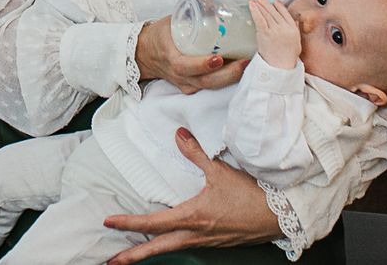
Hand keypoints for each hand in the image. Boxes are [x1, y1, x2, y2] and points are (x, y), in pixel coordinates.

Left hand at [104, 128, 274, 261]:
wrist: (278, 217)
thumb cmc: (250, 195)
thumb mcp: (220, 171)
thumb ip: (195, 153)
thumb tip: (178, 134)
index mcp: (192, 218)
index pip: (152, 223)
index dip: (128, 223)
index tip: (108, 221)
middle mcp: (195, 235)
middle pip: (156, 248)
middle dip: (131, 256)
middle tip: (110, 260)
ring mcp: (205, 242)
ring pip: (170, 248)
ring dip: (150, 251)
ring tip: (131, 253)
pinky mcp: (215, 242)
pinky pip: (185, 245)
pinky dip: (169, 245)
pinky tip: (168, 239)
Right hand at [136, 14, 248, 94]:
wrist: (147, 54)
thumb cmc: (161, 35)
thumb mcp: (173, 18)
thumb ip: (192, 3)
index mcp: (172, 58)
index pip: (186, 66)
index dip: (203, 65)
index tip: (218, 58)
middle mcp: (180, 75)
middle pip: (206, 81)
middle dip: (228, 74)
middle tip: (244, 61)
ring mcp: (188, 84)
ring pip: (211, 86)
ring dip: (231, 76)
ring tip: (248, 63)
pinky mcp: (194, 87)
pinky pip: (211, 86)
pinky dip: (226, 78)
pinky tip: (240, 68)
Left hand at [248, 0, 298, 68]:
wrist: (280, 67)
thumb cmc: (288, 56)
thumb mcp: (297, 42)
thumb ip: (296, 29)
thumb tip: (295, 20)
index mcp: (293, 29)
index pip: (286, 14)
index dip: (280, 6)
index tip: (275, 1)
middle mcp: (284, 28)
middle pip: (274, 12)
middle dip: (267, 4)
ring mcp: (274, 30)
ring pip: (266, 14)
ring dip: (260, 5)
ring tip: (255, 0)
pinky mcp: (265, 33)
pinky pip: (259, 19)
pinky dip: (255, 11)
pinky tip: (252, 5)